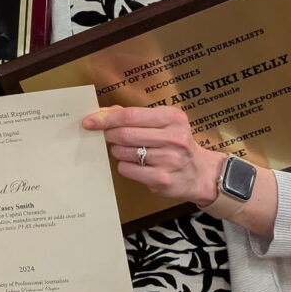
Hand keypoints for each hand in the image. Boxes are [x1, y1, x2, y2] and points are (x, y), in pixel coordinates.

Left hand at [84, 105, 223, 204]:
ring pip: (123, 153)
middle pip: (124, 134)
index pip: (130, 116)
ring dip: (117, 151)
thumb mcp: (164, 123)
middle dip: (109, 135)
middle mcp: (173, 138)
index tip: (88, 121)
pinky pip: (127, 170)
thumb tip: (103, 111)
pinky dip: (125, 166)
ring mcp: (168, 160)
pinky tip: (136, 165)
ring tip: (128, 151)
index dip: (105, 118)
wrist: (201, 173)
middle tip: (107, 137)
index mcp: (173, 118)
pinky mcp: (162, 180)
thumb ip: (135, 115)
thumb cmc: (176, 144)